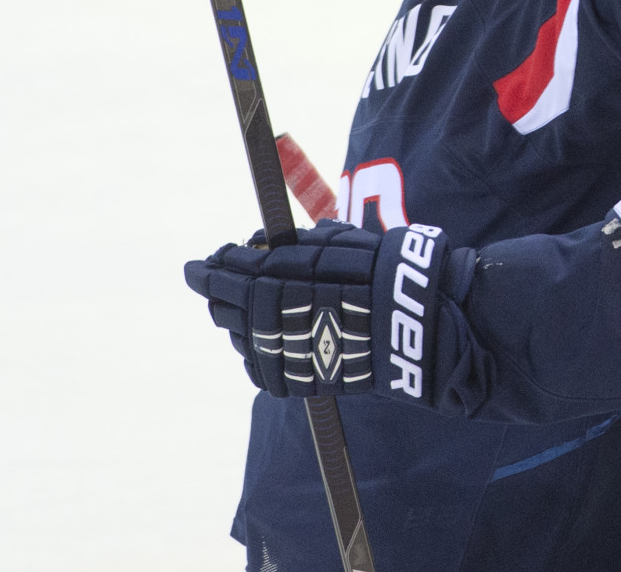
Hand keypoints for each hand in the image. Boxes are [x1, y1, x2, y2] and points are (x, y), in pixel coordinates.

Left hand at [185, 221, 461, 404]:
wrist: (417, 327)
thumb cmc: (386, 274)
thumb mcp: (343, 244)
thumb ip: (297, 243)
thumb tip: (257, 242)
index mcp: (289, 276)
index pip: (235, 269)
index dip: (215, 265)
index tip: (203, 260)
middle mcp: (280, 313)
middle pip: (229, 304)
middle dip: (216, 290)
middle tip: (210, 278)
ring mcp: (286, 350)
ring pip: (240, 335)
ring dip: (233, 319)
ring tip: (236, 308)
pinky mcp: (296, 379)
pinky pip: (258, 365)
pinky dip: (252, 350)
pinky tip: (257, 339)